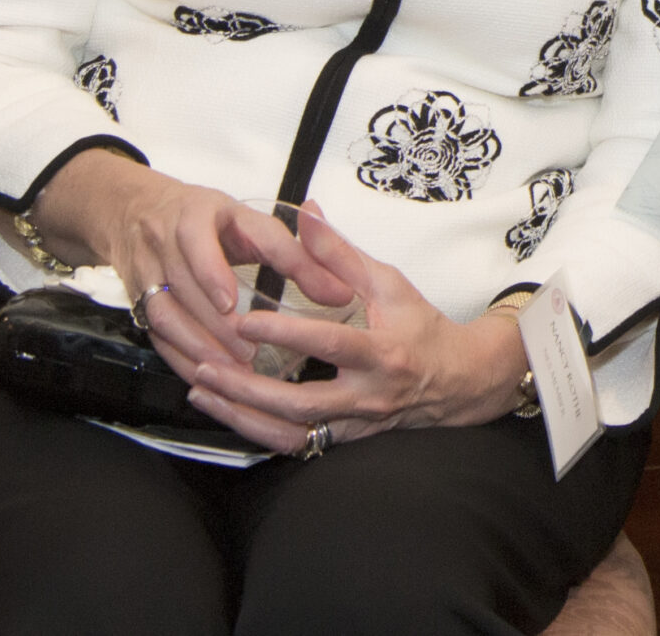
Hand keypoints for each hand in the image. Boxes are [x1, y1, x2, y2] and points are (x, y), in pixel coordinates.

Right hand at [28, 153, 352, 377]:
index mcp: (194, 215)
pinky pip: (153, 334)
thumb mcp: (253, 224)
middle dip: (214, 325)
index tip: (231, 305)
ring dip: (197, 346)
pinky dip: (179, 357)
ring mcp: (144, 273)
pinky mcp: (136, 300)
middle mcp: (162, 243)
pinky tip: (206, 376)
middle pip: (182, 287)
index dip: (212, 274)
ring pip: (163, 314)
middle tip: (247, 353)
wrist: (138, 210)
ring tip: (233, 371)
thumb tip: (341, 294)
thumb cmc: (208, 218)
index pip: (198, 242)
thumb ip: (299, 256)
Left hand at [182, 208, 528, 453]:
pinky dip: (257, 432)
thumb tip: (306, 214)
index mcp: (383, 352)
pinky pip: (295, 445)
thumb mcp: (389, 282)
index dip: (286, 333)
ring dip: (242, 415)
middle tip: (206, 366)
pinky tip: (227, 413)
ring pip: (292, 433)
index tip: (244, 321)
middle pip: (301, 403)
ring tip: (203, 391)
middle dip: (248, 389)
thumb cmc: (421, 327)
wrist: (457, 379)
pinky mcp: (344, 440)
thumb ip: (341, 253)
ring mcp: (355, 424)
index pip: (330, 344)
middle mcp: (368, 395)